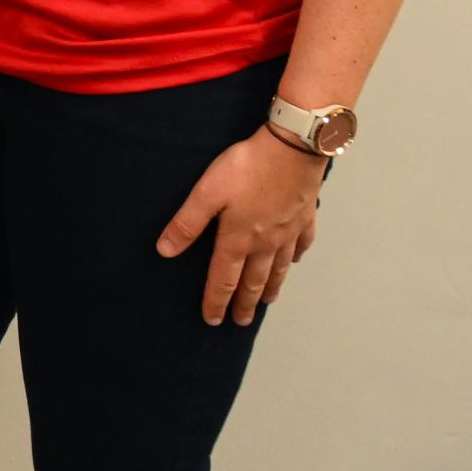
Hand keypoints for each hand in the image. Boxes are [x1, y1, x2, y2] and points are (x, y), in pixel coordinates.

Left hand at [157, 127, 328, 326]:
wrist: (294, 148)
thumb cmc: (247, 167)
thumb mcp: (207, 193)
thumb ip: (187, 223)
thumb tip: (165, 251)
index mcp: (238, 239)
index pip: (223, 279)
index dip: (216, 301)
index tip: (212, 320)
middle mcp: (266, 243)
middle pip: (253, 281)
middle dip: (245, 303)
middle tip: (241, 322)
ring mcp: (289, 232)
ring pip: (279, 268)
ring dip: (271, 287)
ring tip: (267, 302)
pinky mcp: (306, 216)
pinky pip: (302, 244)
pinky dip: (296, 257)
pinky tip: (295, 261)